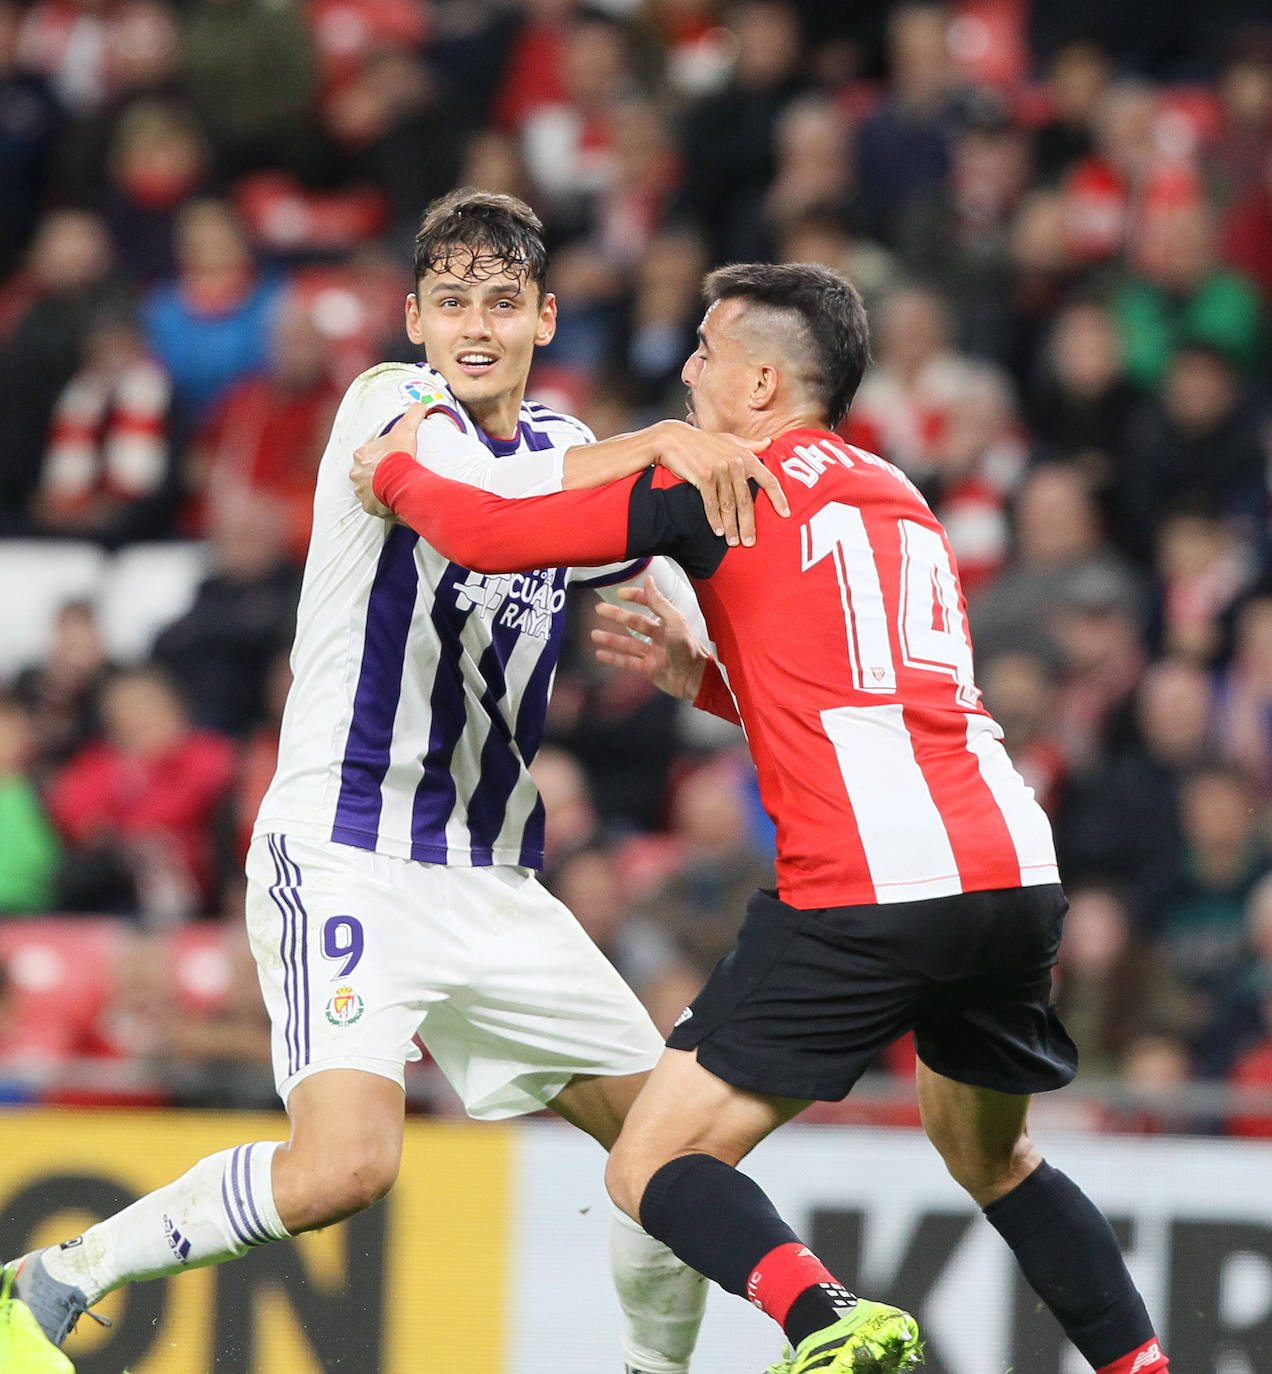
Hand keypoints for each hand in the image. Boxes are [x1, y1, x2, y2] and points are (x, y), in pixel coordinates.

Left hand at [350, 402, 427, 515]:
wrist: (402, 480)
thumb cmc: (400, 455)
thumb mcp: (407, 429)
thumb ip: (413, 414)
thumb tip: (421, 404)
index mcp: (361, 455)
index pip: (367, 455)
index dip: (380, 456)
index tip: (392, 459)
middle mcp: (357, 473)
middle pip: (365, 473)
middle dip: (376, 475)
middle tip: (394, 476)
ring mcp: (362, 491)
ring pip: (369, 491)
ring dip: (379, 491)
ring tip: (396, 490)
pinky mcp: (369, 507)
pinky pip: (375, 507)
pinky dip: (384, 506)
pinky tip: (395, 503)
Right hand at [592, 574, 708, 700]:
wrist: (697, 679)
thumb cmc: (691, 649)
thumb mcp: (675, 621)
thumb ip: (659, 602)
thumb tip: (649, 580)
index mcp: (669, 623)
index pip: (649, 605)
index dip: (635, 597)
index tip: (620, 593)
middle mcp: (660, 637)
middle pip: (634, 623)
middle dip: (616, 616)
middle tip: (599, 609)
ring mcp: (653, 654)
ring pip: (627, 643)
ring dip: (611, 638)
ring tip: (594, 634)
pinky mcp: (649, 670)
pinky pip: (627, 662)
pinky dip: (613, 658)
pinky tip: (600, 654)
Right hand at [649, 420, 787, 546]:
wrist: (674, 439)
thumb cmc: (703, 442)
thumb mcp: (729, 440)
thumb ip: (750, 445)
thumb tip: (769, 443)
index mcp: (746, 456)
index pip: (768, 480)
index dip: (778, 498)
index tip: (786, 514)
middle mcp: (736, 463)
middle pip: (746, 500)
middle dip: (748, 524)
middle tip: (750, 542)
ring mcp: (720, 470)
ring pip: (729, 505)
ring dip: (731, 527)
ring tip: (733, 542)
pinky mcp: (704, 477)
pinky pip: (711, 504)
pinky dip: (714, 520)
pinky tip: (718, 532)